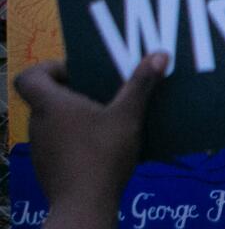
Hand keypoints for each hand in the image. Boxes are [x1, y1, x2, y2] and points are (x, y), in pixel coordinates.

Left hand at [15, 53, 167, 222]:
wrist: (85, 206)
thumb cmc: (102, 153)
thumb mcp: (128, 115)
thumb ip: (141, 84)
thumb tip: (159, 54)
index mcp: (50, 105)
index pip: (29, 76)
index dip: (49, 68)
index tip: (77, 71)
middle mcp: (38, 124)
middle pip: (47, 97)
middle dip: (75, 91)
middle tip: (104, 91)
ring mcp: (41, 148)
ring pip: (55, 121)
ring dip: (77, 116)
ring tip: (108, 119)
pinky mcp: (48, 168)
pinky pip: (60, 143)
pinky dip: (76, 139)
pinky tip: (102, 147)